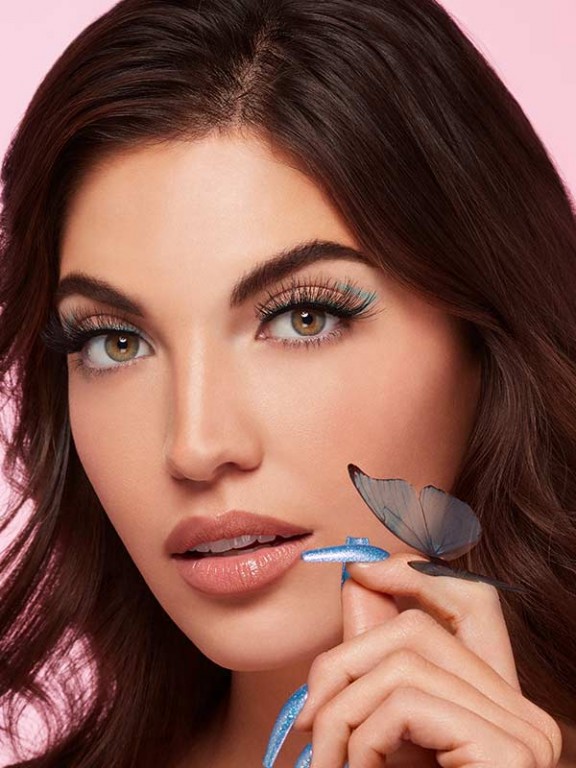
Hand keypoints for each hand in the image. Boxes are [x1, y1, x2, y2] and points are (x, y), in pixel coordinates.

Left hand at [291, 550, 562, 766]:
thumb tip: (356, 584)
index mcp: (494, 702)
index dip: (419, 574)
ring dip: (342, 710)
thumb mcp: (384, 738)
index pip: (475, 601)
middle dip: (343, 662)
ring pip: (402, 659)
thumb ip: (375, 668)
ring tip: (324, 762)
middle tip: (307, 722)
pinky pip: (406, 703)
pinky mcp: (509, 753)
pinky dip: (360, 736)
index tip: (360, 575)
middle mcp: (522, 710)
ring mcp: (524, 731)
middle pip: (417, 626)